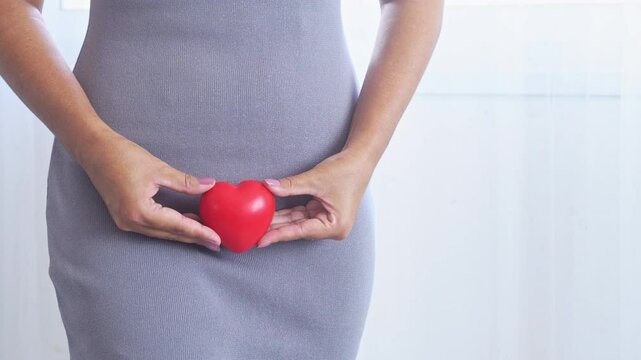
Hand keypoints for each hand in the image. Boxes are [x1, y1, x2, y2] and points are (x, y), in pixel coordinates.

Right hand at [75, 130, 221, 251]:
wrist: (94, 150)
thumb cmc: (123, 156)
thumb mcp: (159, 169)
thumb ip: (185, 182)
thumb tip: (210, 185)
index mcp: (140, 211)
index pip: (177, 226)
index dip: (199, 233)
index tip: (216, 240)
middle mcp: (131, 222)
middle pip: (170, 234)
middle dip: (194, 238)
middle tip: (216, 242)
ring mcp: (125, 222)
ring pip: (161, 233)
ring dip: (183, 232)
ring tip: (205, 232)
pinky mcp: (124, 217)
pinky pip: (152, 227)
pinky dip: (170, 226)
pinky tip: (185, 221)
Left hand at [256, 149, 373, 247]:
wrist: (360, 160)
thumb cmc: (345, 171)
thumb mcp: (315, 179)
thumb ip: (290, 186)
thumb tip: (268, 187)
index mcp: (335, 226)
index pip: (301, 231)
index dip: (279, 235)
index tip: (261, 241)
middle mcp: (332, 227)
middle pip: (298, 229)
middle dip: (277, 229)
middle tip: (254, 233)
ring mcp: (327, 220)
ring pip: (298, 222)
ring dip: (280, 221)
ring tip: (258, 223)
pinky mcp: (322, 212)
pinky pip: (301, 214)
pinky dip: (287, 213)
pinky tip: (270, 214)